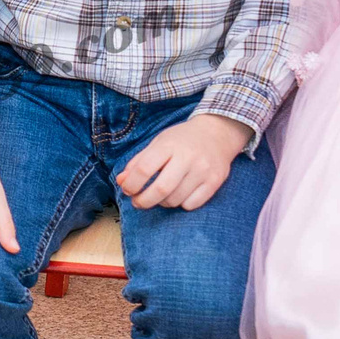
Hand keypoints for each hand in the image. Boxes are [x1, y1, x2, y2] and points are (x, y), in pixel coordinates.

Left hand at [114, 112, 247, 211]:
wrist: (217, 133)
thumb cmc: (182, 140)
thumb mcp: (158, 143)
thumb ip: (138, 162)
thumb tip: (121, 182)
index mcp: (169, 145)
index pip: (144, 169)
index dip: (131, 184)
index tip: (127, 190)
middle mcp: (188, 157)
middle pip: (161, 189)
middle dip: (144, 201)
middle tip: (138, 202)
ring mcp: (203, 170)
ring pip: (175, 200)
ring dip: (162, 203)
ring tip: (160, 195)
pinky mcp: (215, 181)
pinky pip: (192, 204)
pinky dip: (181, 204)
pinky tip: (179, 194)